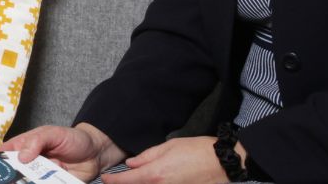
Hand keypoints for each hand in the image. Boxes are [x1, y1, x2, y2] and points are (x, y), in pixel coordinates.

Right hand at [0, 123, 125, 180]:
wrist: (97, 153)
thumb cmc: (73, 139)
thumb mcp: (53, 133)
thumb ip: (36, 141)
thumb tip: (22, 156)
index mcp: (23, 147)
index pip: (2, 154)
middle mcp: (28, 164)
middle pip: (10, 174)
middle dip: (5, 179)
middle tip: (5, 181)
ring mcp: (38, 177)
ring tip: (23, 182)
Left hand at [104, 136, 234, 183]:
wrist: (223, 163)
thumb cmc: (197, 151)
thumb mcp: (169, 146)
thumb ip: (147, 156)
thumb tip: (131, 164)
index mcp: (156, 174)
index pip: (127, 181)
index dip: (113, 182)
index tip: (105, 180)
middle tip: (118, 181)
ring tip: (136, 180)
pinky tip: (153, 181)